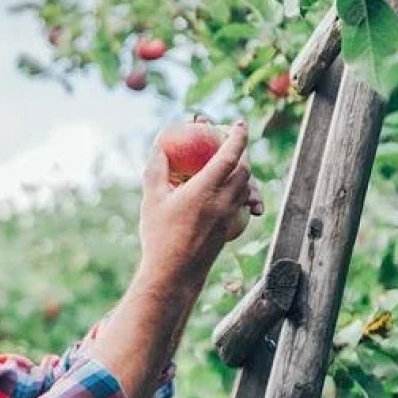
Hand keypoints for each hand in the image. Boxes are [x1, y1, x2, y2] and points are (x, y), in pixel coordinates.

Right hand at [137, 121, 258, 286]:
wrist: (174, 274)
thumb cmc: (159, 236)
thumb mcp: (152, 199)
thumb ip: (156, 169)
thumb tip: (159, 146)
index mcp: (206, 190)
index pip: (230, 155)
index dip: (238, 136)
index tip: (239, 123)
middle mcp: (223, 202)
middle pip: (245, 169)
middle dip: (243, 152)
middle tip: (232, 142)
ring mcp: (229, 217)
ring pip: (245, 187)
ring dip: (242, 171)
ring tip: (229, 164)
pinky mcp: (229, 229)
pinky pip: (240, 203)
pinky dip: (238, 191)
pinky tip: (225, 192)